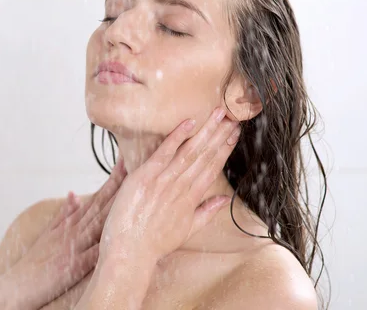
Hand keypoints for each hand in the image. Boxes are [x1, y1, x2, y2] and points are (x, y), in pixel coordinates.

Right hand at [0, 160, 127, 309]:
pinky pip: (91, 256)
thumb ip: (63, 214)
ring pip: (97, 225)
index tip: (125, 164)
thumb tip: (74, 193)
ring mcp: (73, 248)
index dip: (112, 181)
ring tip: (130, 193)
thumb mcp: (48, 233)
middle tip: (132, 165)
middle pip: (99, 206)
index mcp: (70, 224)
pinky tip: (117, 236)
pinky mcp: (72, 268)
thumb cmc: (34, 262)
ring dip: (114, 208)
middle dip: (117, 186)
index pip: (95, 199)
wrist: (15, 286)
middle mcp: (73, 232)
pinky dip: (103, 245)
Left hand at [99, 107, 240, 262]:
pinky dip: (176, 137)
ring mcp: (164, 182)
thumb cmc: (154, 244)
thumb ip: (205, 213)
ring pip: (190, 151)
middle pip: (205, 156)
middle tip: (234, 116)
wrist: (131, 252)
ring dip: (206, 131)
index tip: (235, 133)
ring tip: (219, 114)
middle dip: (220, 134)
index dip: (224, 148)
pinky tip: (189, 123)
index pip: (212, 167)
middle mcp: (182, 188)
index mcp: (192, 199)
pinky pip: (163, 153)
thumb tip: (222, 201)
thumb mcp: (186, 231)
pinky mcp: (146, 178)